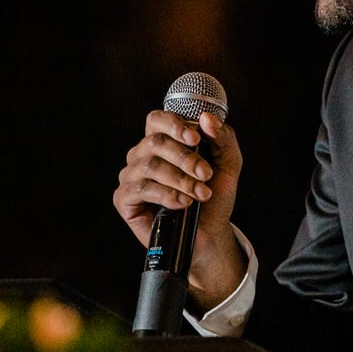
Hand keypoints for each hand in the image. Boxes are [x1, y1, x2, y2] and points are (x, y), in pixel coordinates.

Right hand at [113, 109, 244, 309]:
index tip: (195, 138)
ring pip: (150, 165)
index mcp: (162, 141)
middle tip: (206, 174)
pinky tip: (183, 203)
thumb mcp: (228, 163)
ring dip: (180, 179)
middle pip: (155, 142)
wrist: (210, 232)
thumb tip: (206, 118)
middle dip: (185, 158)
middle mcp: (142, 155)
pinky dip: (166, 195)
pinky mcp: (124, 199)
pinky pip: (140, 189)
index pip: (157, 119)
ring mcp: (131, 176)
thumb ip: (222, 137)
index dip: (174, 124)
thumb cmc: (215, 195)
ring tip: (200, 194)